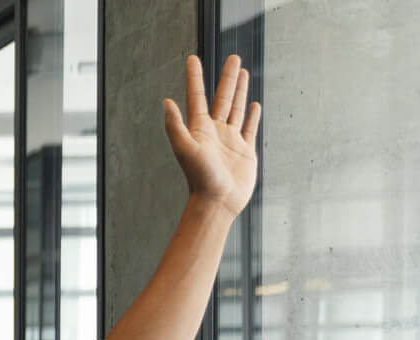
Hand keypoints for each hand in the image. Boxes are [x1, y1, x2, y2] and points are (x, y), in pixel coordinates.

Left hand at [163, 54, 260, 218]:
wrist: (218, 201)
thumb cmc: (200, 177)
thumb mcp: (185, 148)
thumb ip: (175, 125)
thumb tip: (166, 102)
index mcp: (199, 129)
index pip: (197, 97)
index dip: (195, 78)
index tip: (192, 59)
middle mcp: (214, 131)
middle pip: (222, 97)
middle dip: (227, 77)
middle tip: (233, 57)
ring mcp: (230, 140)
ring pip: (236, 108)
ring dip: (240, 91)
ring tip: (243, 72)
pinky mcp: (244, 150)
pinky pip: (249, 128)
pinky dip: (251, 115)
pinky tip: (253, 104)